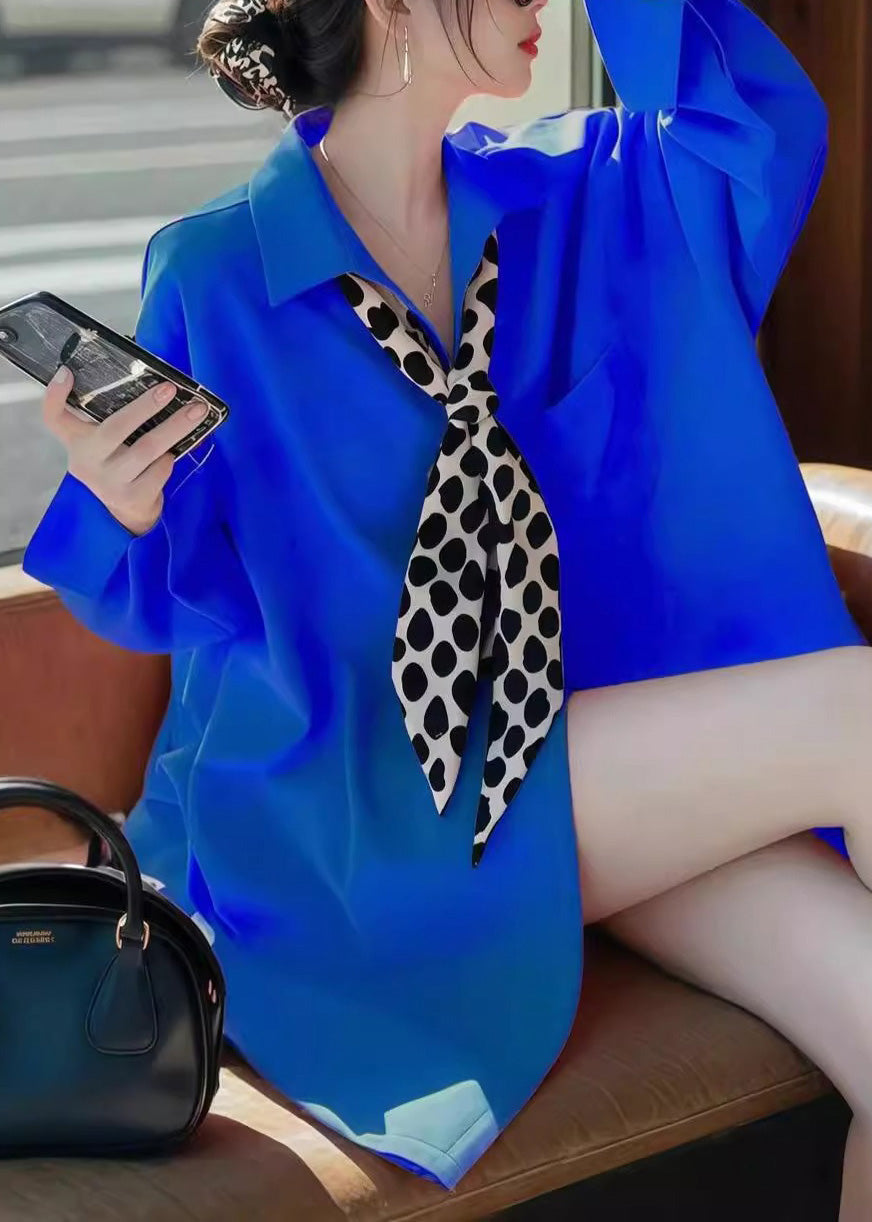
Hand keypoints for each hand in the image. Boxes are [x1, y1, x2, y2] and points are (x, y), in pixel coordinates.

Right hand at [41, 365, 208, 535]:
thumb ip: (109, 417)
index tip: (66, 372)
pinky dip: (169, 459)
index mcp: (78, 442)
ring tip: (197, 411)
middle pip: (115, 428)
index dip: (54, 396)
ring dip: (175, 428)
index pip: (54, 418)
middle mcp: (88, 461)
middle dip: (145, 406)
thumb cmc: (115, 465)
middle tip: (170, 388)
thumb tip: (149, 384)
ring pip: (146, 449)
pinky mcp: (132, 497)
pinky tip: (173, 453)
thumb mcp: (101, 443)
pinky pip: (159, 470)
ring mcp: (110, 481)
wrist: (122, 514)